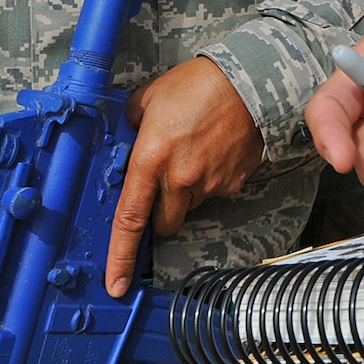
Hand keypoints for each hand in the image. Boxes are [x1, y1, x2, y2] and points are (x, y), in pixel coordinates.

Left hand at [105, 57, 263, 295]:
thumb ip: (131, 125)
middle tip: (164, 180)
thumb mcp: (149, 97)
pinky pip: (213, 193)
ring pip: (189, 207)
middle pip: (163, 224)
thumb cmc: (197, 84)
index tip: (115, 284)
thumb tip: (125, 141)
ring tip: (193, 152)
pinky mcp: (233, 182)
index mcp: (151, 159)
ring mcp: (209, 183)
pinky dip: (209, 180)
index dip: (120, 257)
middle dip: (159, 212)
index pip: (130, 220)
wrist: (249, 80)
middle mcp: (179, 179)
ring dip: (185, 192)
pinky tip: (213, 152)